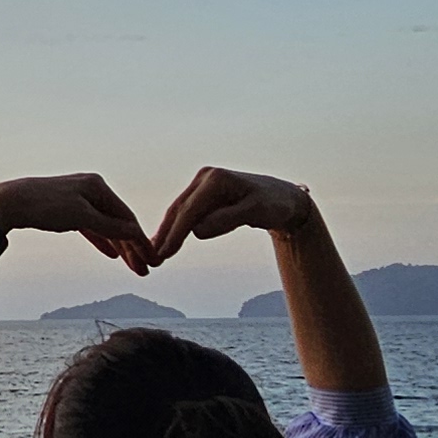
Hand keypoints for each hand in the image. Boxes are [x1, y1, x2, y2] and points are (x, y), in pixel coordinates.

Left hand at [0, 176, 153, 270]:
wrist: (7, 203)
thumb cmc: (43, 206)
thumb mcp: (81, 218)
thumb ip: (110, 227)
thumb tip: (136, 233)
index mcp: (97, 186)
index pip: (127, 217)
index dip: (141, 240)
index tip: (153, 260)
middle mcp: (91, 189)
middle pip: (118, 222)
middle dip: (132, 247)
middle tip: (145, 271)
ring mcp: (78, 199)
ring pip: (105, 226)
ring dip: (119, 247)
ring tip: (132, 267)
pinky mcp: (66, 210)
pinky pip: (90, 227)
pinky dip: (101, 240)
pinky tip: (111, 254)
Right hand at [147, 166, 319, 257]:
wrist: (285, 199)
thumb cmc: (274, 205)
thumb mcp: (255, 212)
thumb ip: (226, 220)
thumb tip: (196, 231)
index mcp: (215, 179)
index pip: (189, 210)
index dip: (174, 233)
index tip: (163, 254)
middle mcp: (205, 178)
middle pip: (179, 210)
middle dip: (166, 234)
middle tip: (152, 259)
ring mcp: (203, 184)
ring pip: (180, 212)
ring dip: (167, 232)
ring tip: (153, 253)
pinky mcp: (205, 194)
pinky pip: (187, 213)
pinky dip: (177, 228)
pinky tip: (166, 242)